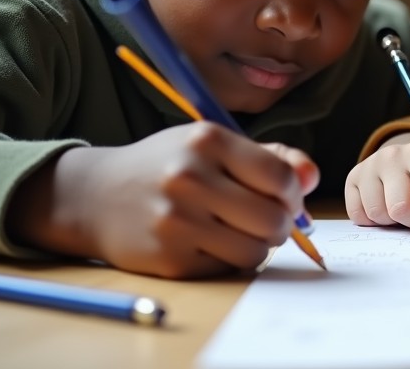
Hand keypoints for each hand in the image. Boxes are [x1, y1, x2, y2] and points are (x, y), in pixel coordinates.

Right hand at [7, 122, 317, 277]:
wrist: (97, 195)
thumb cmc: (169, 164)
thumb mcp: (214, 144)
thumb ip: (271, 157)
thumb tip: (312, 177)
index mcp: (208, 140)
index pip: (280, 176)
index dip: (294, 193)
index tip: (287, 197)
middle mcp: (190, 177)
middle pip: (273, 218)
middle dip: (282, 224)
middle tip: (269, 220)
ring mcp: (176, 220)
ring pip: (256, 250)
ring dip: (260, 246)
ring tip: (242, 231)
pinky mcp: (169, 258)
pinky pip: (228, 270)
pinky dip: (231, 261)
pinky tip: (213, 242)